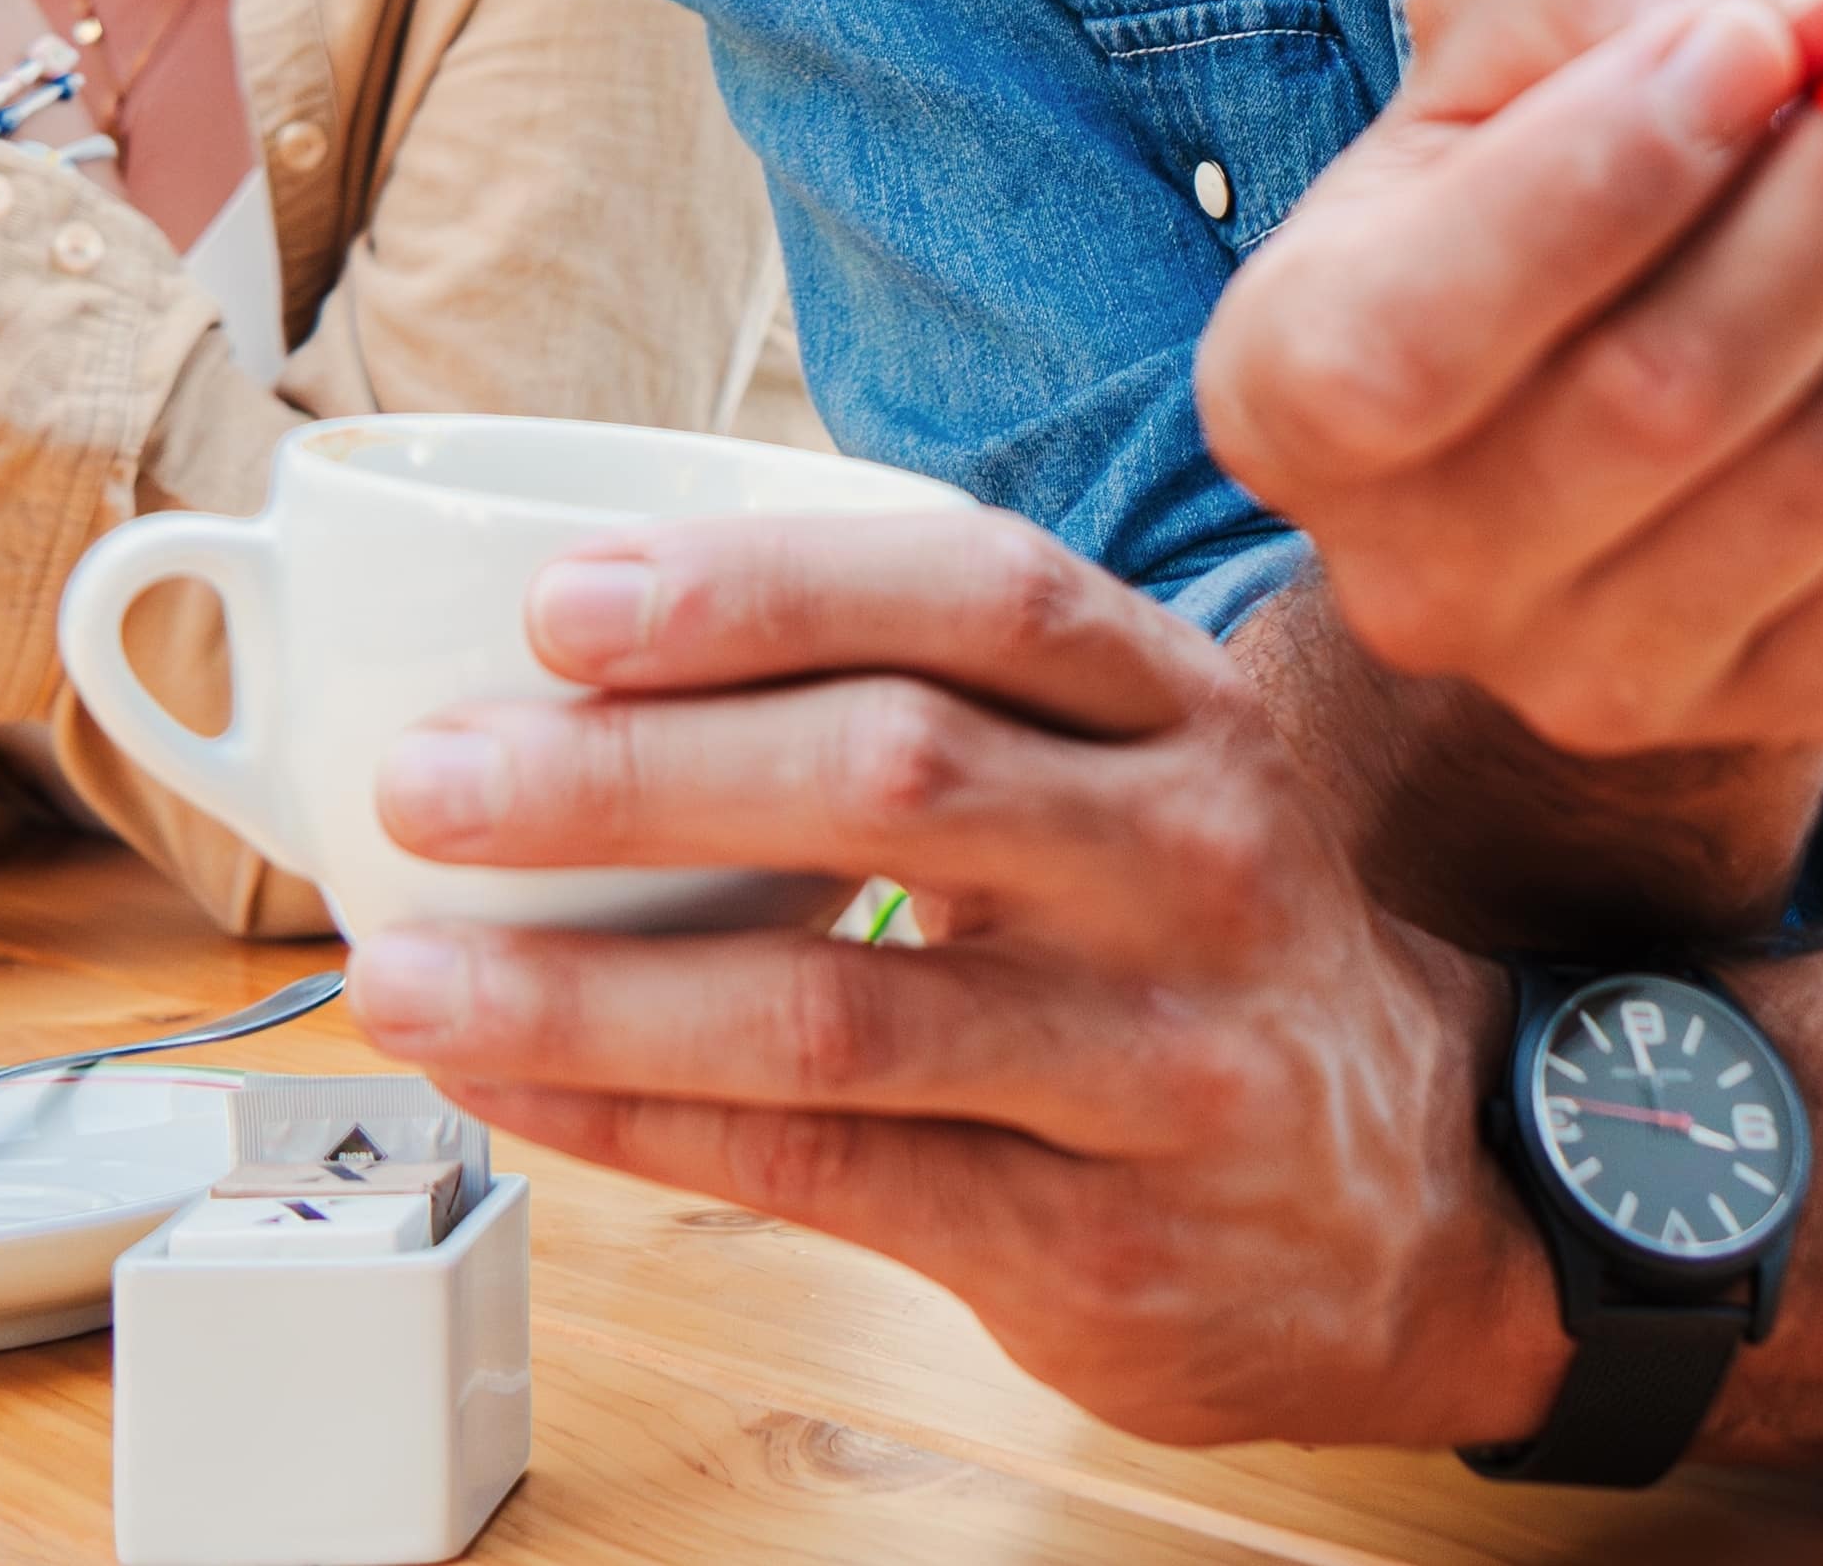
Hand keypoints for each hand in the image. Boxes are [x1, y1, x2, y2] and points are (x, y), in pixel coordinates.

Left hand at [340, 512, 1566, 1451]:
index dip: (764, 587)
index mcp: (1183, 712)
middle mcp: (1189, 862)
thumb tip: (594, 653)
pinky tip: (518, 1091)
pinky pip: (826, 1168)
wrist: (1415, 1207)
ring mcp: (1150, 1060)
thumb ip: (940, 704)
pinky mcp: (1088, 1235)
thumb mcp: (1135, 782)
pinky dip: (642, 1126)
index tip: (564, 600)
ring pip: (834, 1003)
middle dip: (629, 772)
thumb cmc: (1199, 954)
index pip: (982, 596)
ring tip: (406, 974)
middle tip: (431, 778)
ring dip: (587, 987)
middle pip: (894, 776)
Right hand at [1194, 0, 1822, 777]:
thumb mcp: (1526, 11)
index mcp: (1290, 390)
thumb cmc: (1540, 155)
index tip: (1744, 42)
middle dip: (1810, 202)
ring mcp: (1588, 675)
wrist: (1601, 361)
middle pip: (1647, 399)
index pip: (1409, 339)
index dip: (1592, 185)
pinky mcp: (1764, 712)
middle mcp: (1417, 570)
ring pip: (1796, 487)